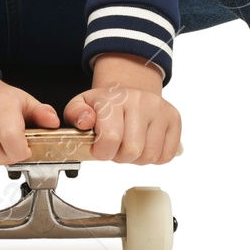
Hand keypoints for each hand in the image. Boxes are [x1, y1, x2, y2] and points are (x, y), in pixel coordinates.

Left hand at [64, 53, 182, 164]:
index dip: (102, 152)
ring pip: (150, 156)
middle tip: (116, 147)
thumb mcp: (82, 105)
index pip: (110, 138)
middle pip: (132, 151)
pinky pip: (167, 155)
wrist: (129, 91)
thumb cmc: (106, 104)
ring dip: (137, 158)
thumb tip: (86, 121)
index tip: (99, 148)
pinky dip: (155, 157)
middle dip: (120, 157)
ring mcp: (159, 109)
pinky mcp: (174, 118)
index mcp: (113, 98)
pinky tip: (145, 143)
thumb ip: (75, 114)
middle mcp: (139, 100)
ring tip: (130, 144)